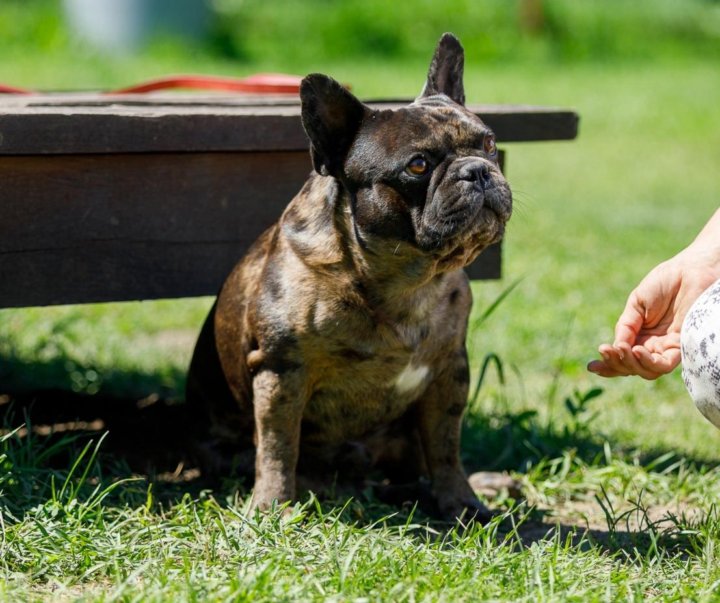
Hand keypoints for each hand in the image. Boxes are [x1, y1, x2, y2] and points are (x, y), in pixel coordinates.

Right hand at [588, 239, 719, 379]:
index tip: (591, 366)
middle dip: (615, 364)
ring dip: (630, 364)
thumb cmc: (663, 283)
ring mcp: (667, 347)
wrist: (688, 271)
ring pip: (646, 371)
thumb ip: (626, 327)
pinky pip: (664, 364)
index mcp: (639, 335)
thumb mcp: (636, 304)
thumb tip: (617, 347)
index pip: (622, 357)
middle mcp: (653, 345)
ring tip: (621, 349)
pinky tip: (637, 350)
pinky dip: (649, 362)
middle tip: (606, 351)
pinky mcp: (681, 345)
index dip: (608, 365)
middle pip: (632, 368)